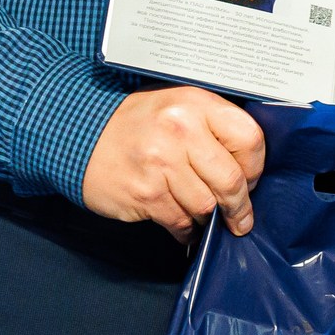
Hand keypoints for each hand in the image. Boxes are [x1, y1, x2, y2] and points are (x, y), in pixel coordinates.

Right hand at [80, 85, 266, 238]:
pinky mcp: (145, 192)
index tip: (251, 180)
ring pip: (206, 205)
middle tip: (240, 218)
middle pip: (231, 180)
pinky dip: (185, 230)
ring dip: (207, 218)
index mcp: (196, 104)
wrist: (79, 134)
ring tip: (202, 216)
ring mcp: (161, 162)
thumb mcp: (177, 106)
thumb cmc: (134, 122)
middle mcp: (181, 130)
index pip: (249, 139)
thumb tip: (247, 166)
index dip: (256, 167)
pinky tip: (183, 227)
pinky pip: (179, 221)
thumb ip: (212, 127)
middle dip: (239, 206)